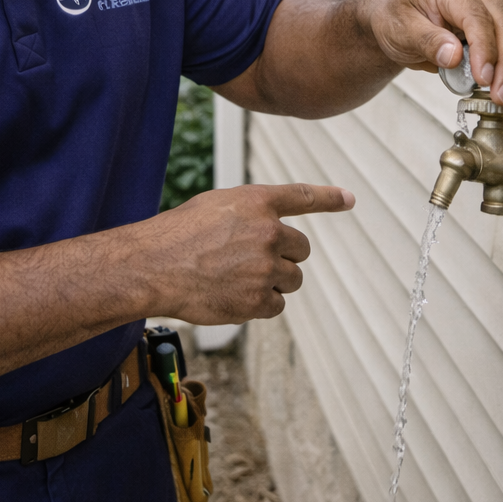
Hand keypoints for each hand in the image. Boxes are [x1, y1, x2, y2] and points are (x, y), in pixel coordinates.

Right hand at [145, 183, 354, 324]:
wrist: (153, 267)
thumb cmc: (178, 235)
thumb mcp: (216, 206)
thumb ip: (250, 213)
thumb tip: (274, 231)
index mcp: (257, 203)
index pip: (302, 197)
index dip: (329, 198)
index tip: (349, 199)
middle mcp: (268, 232)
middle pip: (301, 251)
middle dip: (283, 258)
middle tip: (249, 261)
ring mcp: (265, 267)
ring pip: (291, 279)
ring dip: (273, 282)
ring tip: (235, 278)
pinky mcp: (259, 299)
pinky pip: (276, 304)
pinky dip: (259, 304)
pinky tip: (230, 294)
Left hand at [355, 0, 502, 112]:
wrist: (397, 18)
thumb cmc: (397, 17)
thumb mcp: (401, 28)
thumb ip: (427, 40)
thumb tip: (454, 55)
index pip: (477, 19)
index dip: (484, 50)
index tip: (483, 78)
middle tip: (500, 96)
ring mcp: (493, 10)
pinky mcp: (497, 28)